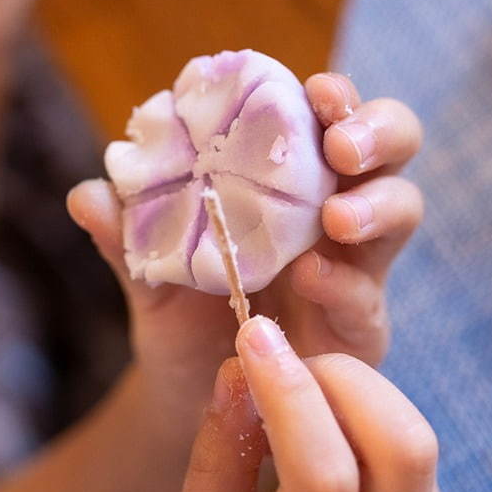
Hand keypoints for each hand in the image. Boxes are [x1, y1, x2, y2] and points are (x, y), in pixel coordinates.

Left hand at [68, 73, 423, 424]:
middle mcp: (335, 207)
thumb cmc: (182, 316)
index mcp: (291, 176)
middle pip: (393, 145)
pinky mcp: (362, 326)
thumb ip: (125, 236)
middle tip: (342, 146)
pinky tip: (311, 279)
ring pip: (404, 209)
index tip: (315, 89)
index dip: (336, 95)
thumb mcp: (147, 274)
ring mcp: (357, 264)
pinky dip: (344, 282)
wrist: (192, 402)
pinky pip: (370, 296)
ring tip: (337, 220)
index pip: (330, 114)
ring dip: (377, 204)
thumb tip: (88, 196)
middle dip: (378, 131)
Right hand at [172, 318, 441, 491]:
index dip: (291, 395)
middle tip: (288, 364)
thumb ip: (214, 466)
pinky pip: (417, 453)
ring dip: (362, 391)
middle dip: (346, 379)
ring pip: (421, 442)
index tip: (254, 337)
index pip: (323, 478)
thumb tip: (238, 372)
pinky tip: (325, 431)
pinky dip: (371, 417)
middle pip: (405, 448)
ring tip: (301, 394)